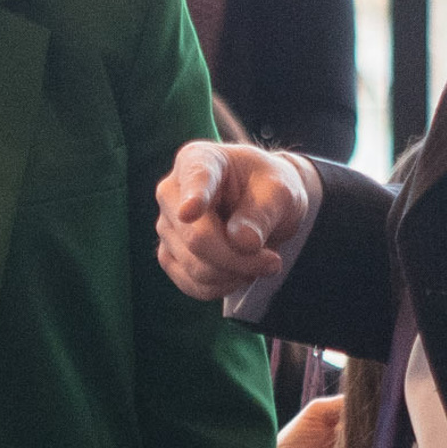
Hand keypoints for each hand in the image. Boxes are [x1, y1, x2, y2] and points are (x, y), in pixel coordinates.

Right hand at [154, 140, 311, 303]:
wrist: (263, 206)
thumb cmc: (269, 189)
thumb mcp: (280, 192)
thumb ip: (263, 212)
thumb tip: (242, 243)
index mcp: (198, 160)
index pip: (196, 180)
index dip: (194, 198)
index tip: (190, 212)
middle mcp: (171, 191)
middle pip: (197, 238)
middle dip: (239, 259)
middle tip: (274, 262)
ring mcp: (166, 226)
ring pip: (195, 267)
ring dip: (235, 275)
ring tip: (260, 262)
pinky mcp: (169, 255)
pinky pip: (191, 284)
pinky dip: (222, 287)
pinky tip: (241, 274)